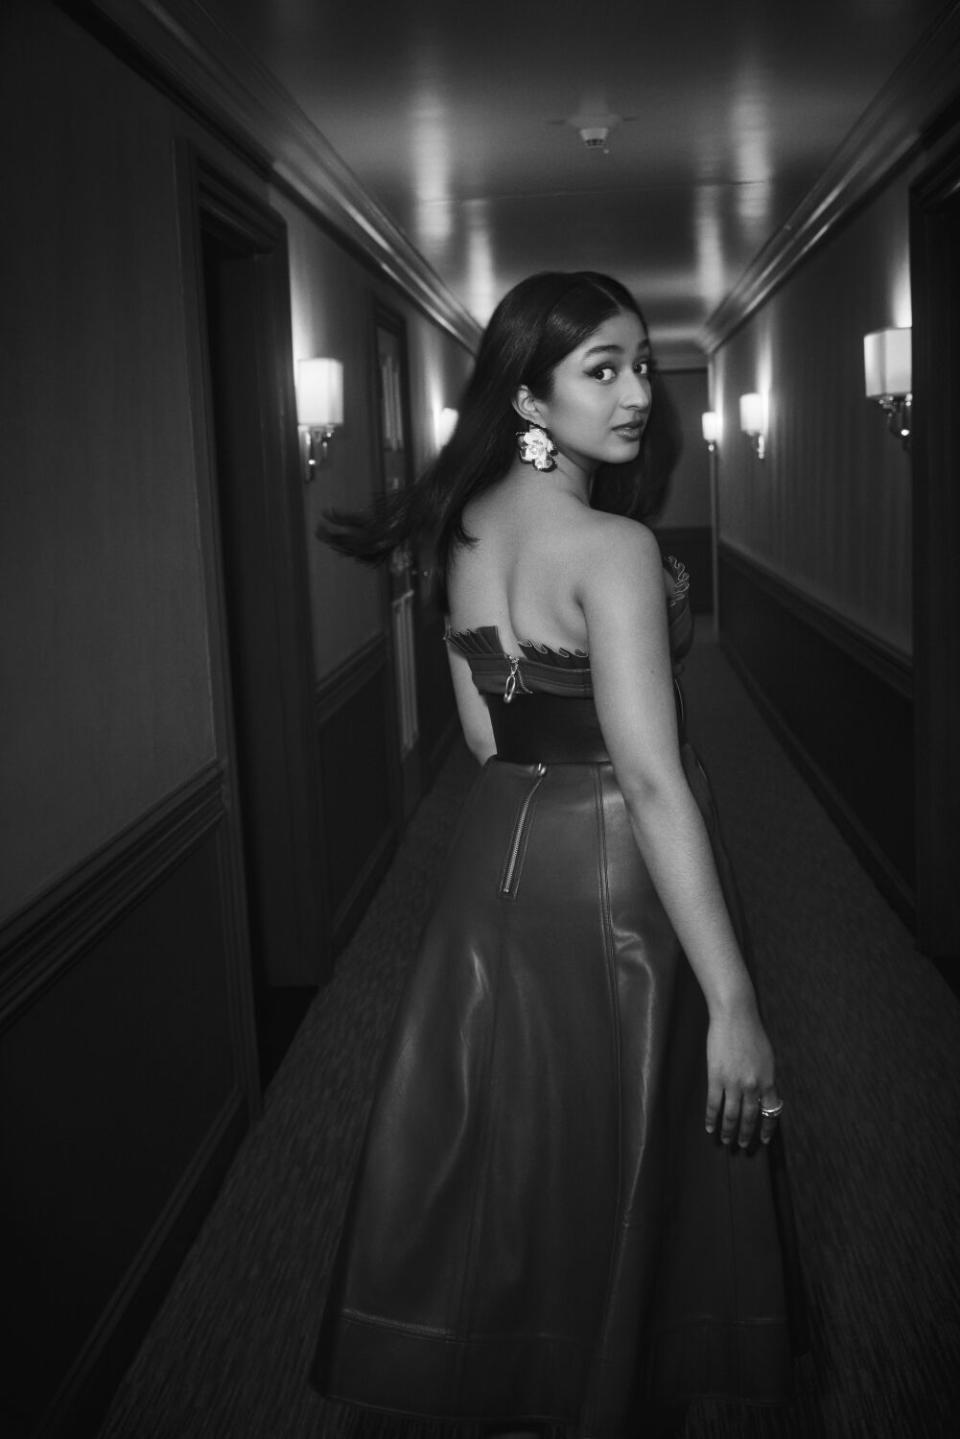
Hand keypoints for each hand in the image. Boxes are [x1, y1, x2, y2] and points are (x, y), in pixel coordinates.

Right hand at [705, 1003, 780, 1147]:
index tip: (763, 1140)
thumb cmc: (752, 1032)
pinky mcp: (716, 1077)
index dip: (767, 1128)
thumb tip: (762, 1095)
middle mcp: (753, 1086)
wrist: (735, 1017)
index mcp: (768, 1080)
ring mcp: (733, 1083)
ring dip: (728, 1131)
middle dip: (746, 1135)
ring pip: (731, 1116)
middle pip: (750, 1118)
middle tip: (742, 1146)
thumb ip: (765, 1077)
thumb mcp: (767, 1057)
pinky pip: (714, 1104)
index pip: (771, 1112)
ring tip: (726, 1141)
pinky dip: (711, 1118)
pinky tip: (709, 1127)